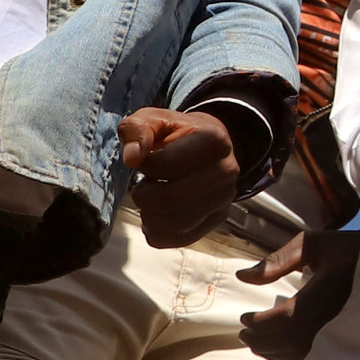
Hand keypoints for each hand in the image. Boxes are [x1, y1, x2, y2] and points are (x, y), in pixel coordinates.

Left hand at [118, 107, 241, 247]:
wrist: (208, 147)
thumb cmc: (176, 133)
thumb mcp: (154, 119)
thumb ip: (138, 130)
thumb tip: (132, 158)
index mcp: (213, 141)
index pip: (165, 165)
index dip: (144, 164)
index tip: (147, 159)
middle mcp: (227, 171)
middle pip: (169, 200)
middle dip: (143, 195)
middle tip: (144, 185)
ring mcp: (225, 198)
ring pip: (176, 224)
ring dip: (149, 216)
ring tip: (150, 201)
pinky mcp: (218, 219)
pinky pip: (180, 240)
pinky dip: (158, 233)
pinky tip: (155, 217)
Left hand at [236, 225, 359, 359]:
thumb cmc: (347, 249)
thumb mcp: (312, 244)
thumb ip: (277, 260)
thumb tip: (243, 277)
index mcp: (327, 289)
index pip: (286, 317)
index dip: (261, 322)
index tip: (245, 317)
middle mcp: (337, 315)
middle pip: (290, 340)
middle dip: (262, 340)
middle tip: (245, 334)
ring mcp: (345, 331)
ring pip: (302, 353)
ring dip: (274, 351)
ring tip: (258, 344)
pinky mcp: (349, 340)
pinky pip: (317, 359)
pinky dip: (294, 358)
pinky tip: (283, 351)